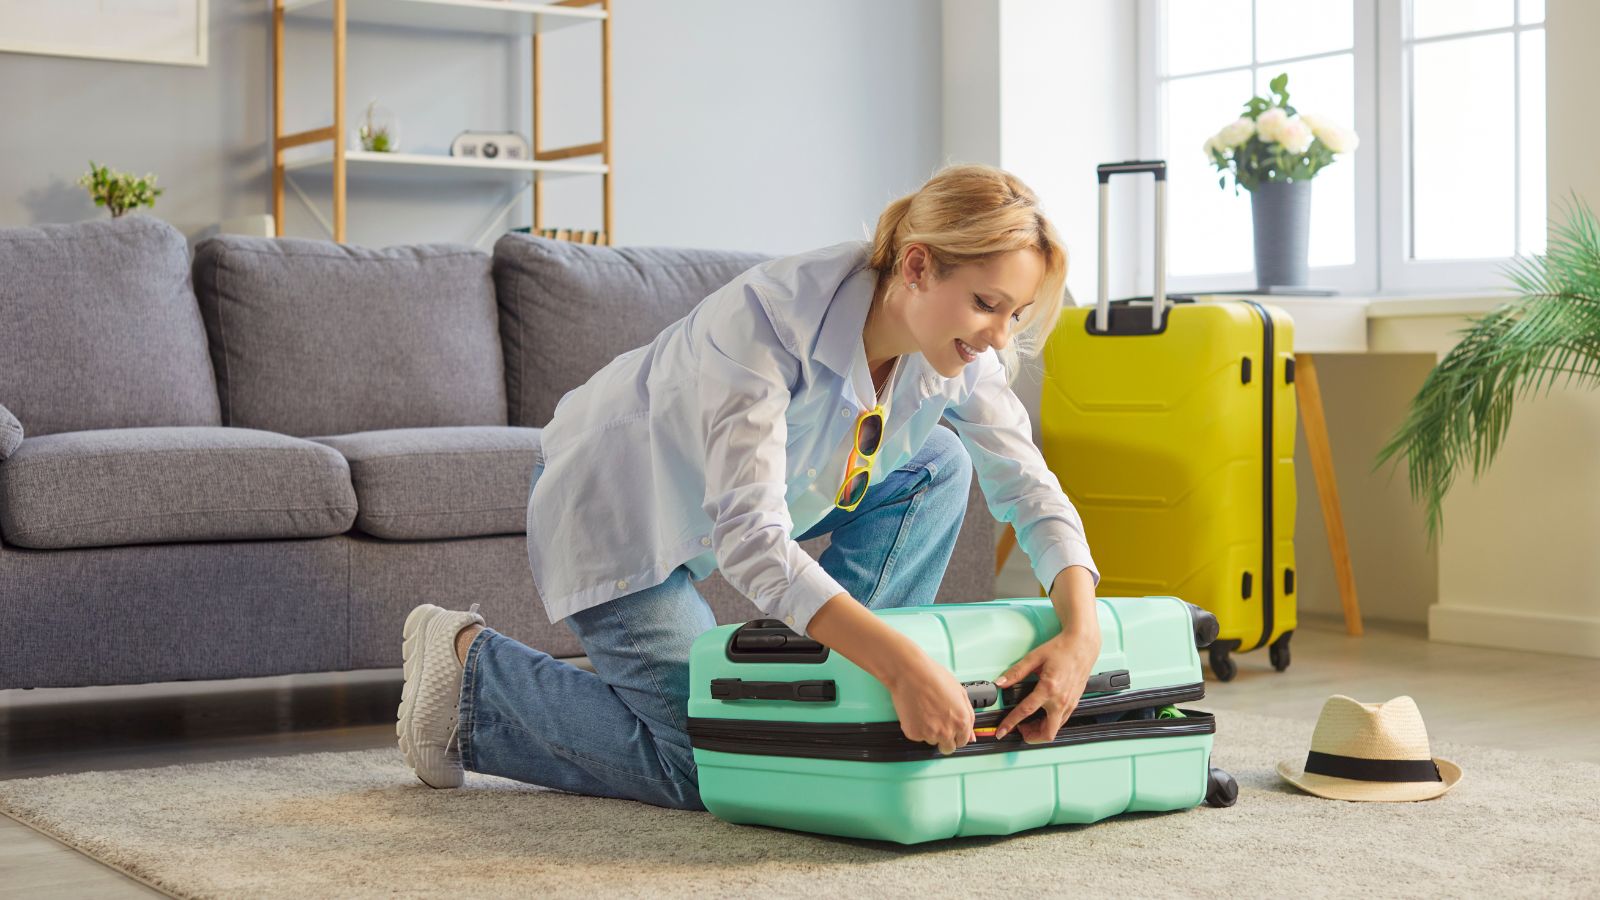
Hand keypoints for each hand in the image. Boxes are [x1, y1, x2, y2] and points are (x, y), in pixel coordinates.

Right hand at [885, 654, 975, 755]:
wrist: (910, 673)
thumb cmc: (934, 677)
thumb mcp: (960, 693)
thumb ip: (969, 717)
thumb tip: (971, 736)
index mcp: (961, 722)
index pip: (963, 742)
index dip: (957, 734)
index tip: (951, 729)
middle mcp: (947, 732)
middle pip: (948, 748)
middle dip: (945, 739)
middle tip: (937, 723)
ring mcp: (929, 734)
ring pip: (932, 741)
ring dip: (930, 732)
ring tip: (925, 711)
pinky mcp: (913, 733)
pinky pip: (917, 736)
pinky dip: (917, 727)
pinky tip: (917, 712)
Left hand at [992, 627, 1101, 743]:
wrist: (1083, 645)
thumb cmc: (1062, 649)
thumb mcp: (1034, 658)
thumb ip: (1015, 672)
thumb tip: (1000, 682)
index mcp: (1048, 688)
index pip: (1025, 712)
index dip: (1010, 723)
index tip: (1002, 731)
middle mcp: (1061, 699)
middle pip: (1047, 732)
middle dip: (1031, 736)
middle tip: (1020, 728)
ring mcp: (1070, 703)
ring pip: (1056, 729)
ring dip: (1041, 730)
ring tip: (1029, 721)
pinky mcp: (1074, 702)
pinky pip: (1062, 720)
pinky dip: (1051, 723)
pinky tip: (1043, 714)